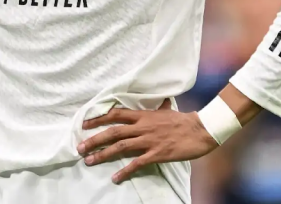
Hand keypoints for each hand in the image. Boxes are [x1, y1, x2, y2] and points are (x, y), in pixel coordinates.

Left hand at [78, 99, 218, 182]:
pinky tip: (115, 177)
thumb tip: (162, 102)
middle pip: (113, 132)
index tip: (84, 124)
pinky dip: (125, 171)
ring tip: (89, 160)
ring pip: (120, 147)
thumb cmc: (184, 120)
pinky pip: (137, 163)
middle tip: (79, 147)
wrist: (201, 130)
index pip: (116, 114)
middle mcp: (142, 127)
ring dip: (103, 154)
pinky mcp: (156, 153)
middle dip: (94, 139)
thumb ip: (160, 108)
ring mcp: (149, 140)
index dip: (99, 118)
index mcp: (143, 115)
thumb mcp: (168, 111)